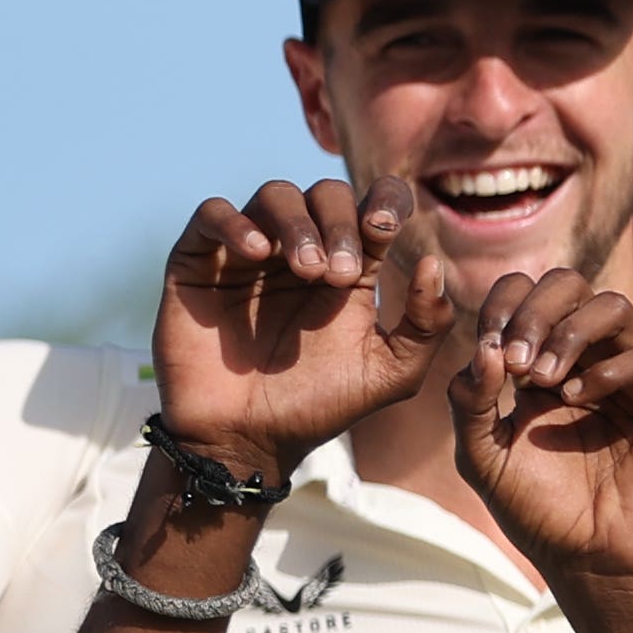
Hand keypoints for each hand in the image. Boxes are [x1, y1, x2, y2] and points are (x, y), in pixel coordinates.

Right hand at [155, 178, 457, 469]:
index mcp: (351, 266)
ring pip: (275, 195)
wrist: (247, 438)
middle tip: (341, 273)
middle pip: (327, 194)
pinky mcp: (198, 262)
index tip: (384, 230)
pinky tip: (257, 254)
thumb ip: (427, 324)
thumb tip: (434, 263)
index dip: (385, 202)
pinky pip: (211, 214)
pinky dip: (235, 223)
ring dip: (297, 223)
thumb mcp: (392, 373)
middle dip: (341, 223)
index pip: (375, 206)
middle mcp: (302, 251)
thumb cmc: (319, 406)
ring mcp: (249, 253)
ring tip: (305, 271)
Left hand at [451, 274, 632, 587]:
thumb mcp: (481, 455)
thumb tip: (485, 349)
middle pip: (573, 286)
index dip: (505, 305)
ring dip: (570, 332)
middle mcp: (590, 363)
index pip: (529, 298)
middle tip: (517, 358)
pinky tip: (577, 400)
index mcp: (545, 367)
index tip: (488, 345)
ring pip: (614, 308)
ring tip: (544, 378)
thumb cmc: (537, 512)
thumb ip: (469, 401)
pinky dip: (607, 371)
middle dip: (536, 310)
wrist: (589, 560)